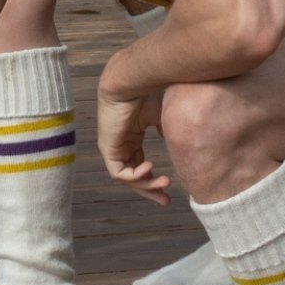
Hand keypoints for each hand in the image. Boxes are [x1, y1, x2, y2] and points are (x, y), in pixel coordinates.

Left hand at [96, 83, 171, 204]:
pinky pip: (119, 174)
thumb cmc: (146, 95)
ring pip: (127, 178)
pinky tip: (150, 168)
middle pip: (132, 177)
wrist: (131, 84)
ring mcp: (112, 148)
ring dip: (147, 184)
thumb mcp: (162, 117)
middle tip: (166, 201)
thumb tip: (176, 142)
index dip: (153, 179)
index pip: (139, 166)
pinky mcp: (108, 148)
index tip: (169, 188)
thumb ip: (167, 131)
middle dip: (149, 190)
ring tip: (165, 183)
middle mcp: (120, 146)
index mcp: (131, 139)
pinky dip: (135, 176)